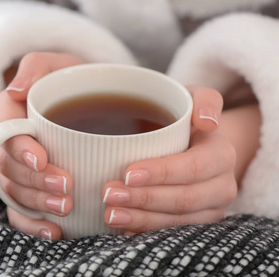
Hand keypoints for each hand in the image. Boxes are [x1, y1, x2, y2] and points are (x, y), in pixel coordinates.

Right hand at [0, 52, 82, 239]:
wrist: (91, 101)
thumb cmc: (76, 82)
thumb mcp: (60, 64)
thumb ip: (35, 66)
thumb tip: (15, 90)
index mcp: (10, 113)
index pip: (5, 133)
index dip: (20, 150)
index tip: (44, 159)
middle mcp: (8, 142)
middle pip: (8, 168)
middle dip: (34, 182)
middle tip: (65, 189)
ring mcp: (17, 168)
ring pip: (13, 192)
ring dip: (36, 205)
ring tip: (64, 210)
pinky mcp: (29, 187)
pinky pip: (19, 211)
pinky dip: (32, 224)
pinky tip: (54, 232)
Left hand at [102, 86, 237, 234]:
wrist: (194, 143)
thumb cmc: (184, 118)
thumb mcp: (193, 98)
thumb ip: (203, 99)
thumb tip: (206, 120)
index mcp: (220, 154)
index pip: (192, 167)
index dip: (162, 173)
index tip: (128, 173)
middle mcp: (222, 185)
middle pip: (183, 199)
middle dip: (144, 199)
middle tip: (108, 194)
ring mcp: (211, 208)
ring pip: (177, 221)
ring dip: (141, 219)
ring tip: (110, 213)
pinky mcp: (197, 223)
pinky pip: (173, 233)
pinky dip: (146, 231)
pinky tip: (123, 228)